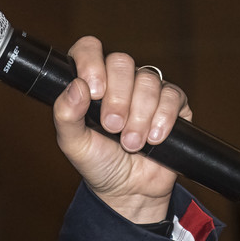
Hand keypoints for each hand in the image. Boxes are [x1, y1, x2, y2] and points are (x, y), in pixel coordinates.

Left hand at [52, 36, 191, 222]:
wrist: (131, 191)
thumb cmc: (100, 163)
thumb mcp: (74, 144)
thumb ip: (65, 115)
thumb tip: (75, 87)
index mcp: (92, 83)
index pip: (89, 50)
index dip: (92, 62)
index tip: (94, 91)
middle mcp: (120, 81)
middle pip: (122, 62)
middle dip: (117, 98)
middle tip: (112, 126)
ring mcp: (147, 90)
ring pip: (147, 81)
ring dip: (139, 116)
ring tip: (131, 143)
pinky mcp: (173, 104)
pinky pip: (172, 96)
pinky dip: (163, 119)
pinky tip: (154, 138)